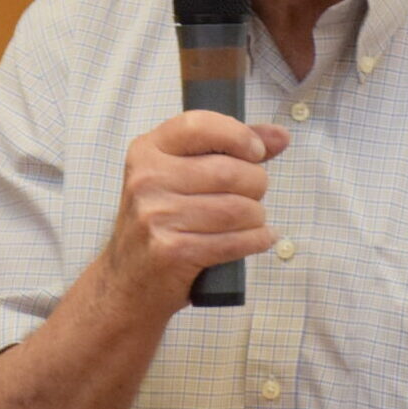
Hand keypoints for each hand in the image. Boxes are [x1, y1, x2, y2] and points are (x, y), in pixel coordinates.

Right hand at [102, 111, 289, 317]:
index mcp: (147, 151)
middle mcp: (147, 180)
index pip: (198, 125)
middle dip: (256, 184)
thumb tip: (279, 137)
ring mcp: (156, 217)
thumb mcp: (180, 176)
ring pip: (237, 208)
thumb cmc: (161, 223)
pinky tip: (259, 238)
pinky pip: (235, 241)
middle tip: (253, 195)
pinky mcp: (172, 251)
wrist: (128, 283)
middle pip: (228, 171)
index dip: (237, 135)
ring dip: (257, 216)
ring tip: (252, 220)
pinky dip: (257, 240)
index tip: (256, 152)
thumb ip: (229, 149)